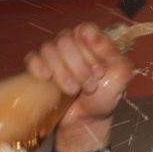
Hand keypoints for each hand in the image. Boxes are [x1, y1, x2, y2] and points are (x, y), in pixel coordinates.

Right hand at [26, 23, 133, 151]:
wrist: (86, 121)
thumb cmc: (104, 97)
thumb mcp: (120, 76)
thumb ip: (113, 52)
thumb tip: (89, 33)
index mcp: (91, 42)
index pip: (84, 30)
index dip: (90, 50)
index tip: (98, 71)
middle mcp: (71, 44)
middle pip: (65, 40)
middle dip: (78, 67)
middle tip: (89, 87)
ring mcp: (53, 55)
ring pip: (49, 49)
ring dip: (63, 73)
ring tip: (74, 91)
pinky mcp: (39, 68)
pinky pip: (32, 58)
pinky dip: (38, 67)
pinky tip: (47, 78)